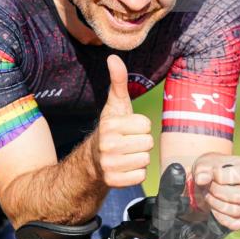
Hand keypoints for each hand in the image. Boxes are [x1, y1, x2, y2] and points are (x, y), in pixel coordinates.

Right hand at [94, 55, 153, 187]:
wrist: (92, 161)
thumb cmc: (110, 130)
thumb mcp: (115, 106)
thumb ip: (118, 82)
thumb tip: (113, 57)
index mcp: (110, 125)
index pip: (146, 125)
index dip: (140, 127)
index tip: (128, 129)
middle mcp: (108, 145)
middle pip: (147, 143)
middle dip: (141, 143)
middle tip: (128, 143)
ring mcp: (109, 165)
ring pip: (145, 159)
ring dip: (139, 158)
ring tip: (126, 155)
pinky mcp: (113, 181)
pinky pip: (140, 176)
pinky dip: (135, 173)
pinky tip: (125, 167)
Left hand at [191, 154, 239, 229]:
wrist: (210, 182)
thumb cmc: (211, 170)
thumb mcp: (204, 164)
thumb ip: (203, 170)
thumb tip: (202, 179)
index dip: (222, 177)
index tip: (211, 175)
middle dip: (218, 193)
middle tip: (208, 188)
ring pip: (237, 211)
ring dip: (216, 204)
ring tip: (209, 196)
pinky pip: (235, 224)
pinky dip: (220, 217)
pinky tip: (214, 208)